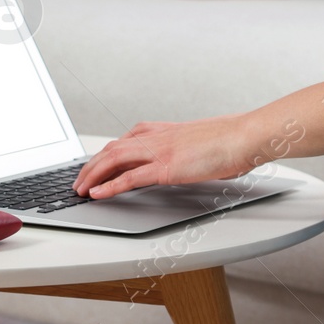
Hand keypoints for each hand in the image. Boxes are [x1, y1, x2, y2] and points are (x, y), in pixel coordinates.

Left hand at [73, 115, 257, 198]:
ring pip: (113, 160)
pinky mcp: (166, 167)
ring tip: (80, 189)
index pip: (124, 140)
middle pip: (112, 149)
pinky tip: (98, 194)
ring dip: (92, 175)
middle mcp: (157, 137)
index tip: (95, 164)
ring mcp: (160, 150)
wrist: (244, 136)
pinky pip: (130, 178)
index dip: (105, 154)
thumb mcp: (201, 142)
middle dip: (91, 166)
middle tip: (79, 180)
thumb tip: (187, 161)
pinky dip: (110, 186)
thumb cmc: (230, 140)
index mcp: (164, 129)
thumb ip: (186, 151)